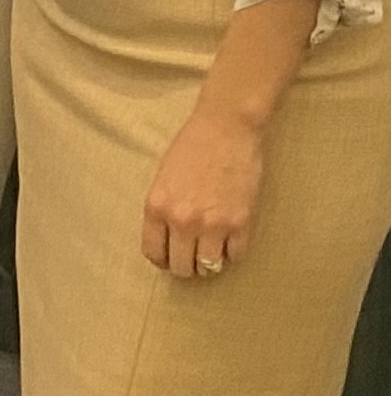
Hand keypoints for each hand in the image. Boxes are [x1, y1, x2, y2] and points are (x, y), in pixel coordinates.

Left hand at [144, 101, 264, 278]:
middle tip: (193, 259)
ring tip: (211, 253)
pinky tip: (230, 242)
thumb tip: (169, 239)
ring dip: (209, 264)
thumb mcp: (163, 179)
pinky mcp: (241, 222)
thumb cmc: (191, 147)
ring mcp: (213, 224)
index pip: (153, 253)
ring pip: (208, 267)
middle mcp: (182, 221)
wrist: (225, 129)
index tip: (170, 259)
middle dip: (186, 267)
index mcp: (156, 208)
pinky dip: (233, 253)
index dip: (162, 261)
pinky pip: (236, 255)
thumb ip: (163, 210)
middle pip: (181, 267)